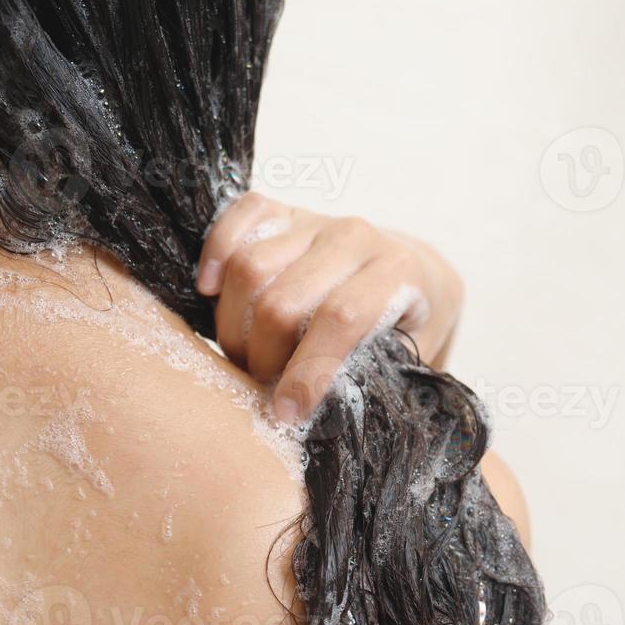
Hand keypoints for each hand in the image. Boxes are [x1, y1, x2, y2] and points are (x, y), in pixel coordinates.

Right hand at [197, 193, 462, 423]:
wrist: (414, 271)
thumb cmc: (408, 325)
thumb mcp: (410, 354)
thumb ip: (376, 377)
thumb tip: (324, 414)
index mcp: (397, 271)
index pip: (340, 319)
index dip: (306, 371)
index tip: (286, 411)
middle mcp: (357, 236)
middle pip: (282, 301)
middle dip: (262, 356)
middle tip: (262, 383)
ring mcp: (318, 219)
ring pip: (250, 266)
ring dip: (233, 323)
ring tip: (245, 354)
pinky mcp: (286, 209)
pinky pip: (240, 217)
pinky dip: (216, 252)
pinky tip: (211, 291)